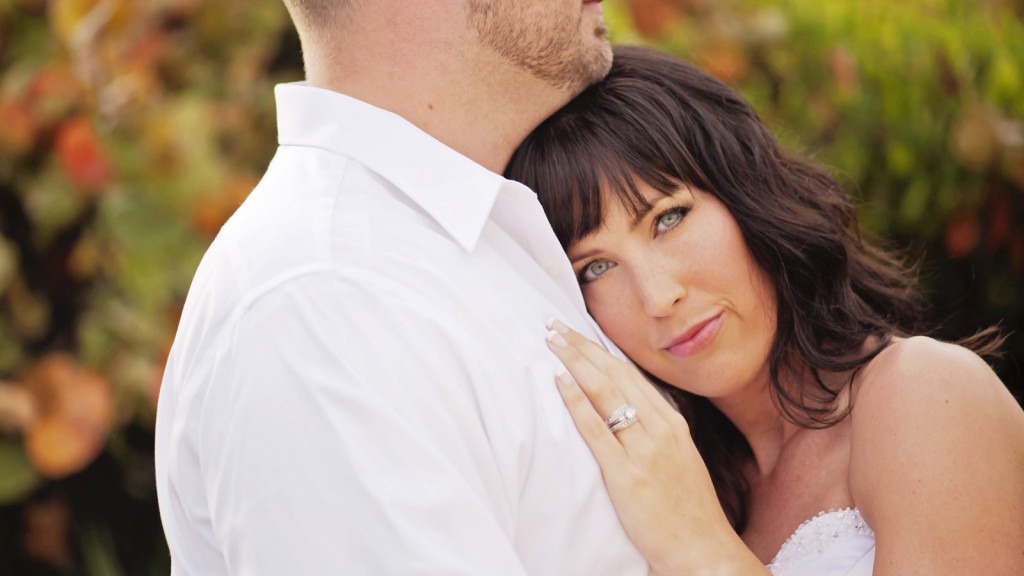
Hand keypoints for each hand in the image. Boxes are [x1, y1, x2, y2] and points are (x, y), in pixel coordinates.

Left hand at [545, 320, 767, 575]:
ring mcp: (644, 450)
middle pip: (615, 375)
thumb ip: (658, 432)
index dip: (601, 350)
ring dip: (574, 362)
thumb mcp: (680, 458)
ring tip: (550, 341)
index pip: (631, 374)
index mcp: (673, 423)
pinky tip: (559, 382)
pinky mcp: (627, 474)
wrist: (703, 551)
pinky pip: (596, 429)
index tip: (577, 332)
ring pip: (605, 393)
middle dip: (582, 346)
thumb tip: (631, 410)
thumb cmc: (687, 510)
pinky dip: (576, 402)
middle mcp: (660, 429)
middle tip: (554, 324)